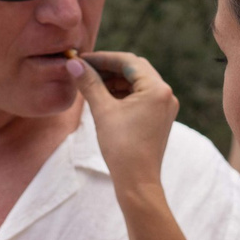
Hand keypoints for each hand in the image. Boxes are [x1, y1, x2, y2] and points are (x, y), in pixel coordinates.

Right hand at [67, 51, 177, 194]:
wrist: (137, 181)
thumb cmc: (122, 147)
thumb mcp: (102, 111)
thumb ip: (89, 84)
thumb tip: (74, 64)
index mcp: (157, 88)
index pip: (128, 61)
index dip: (102, 58)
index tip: (81, 60)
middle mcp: (165, 94)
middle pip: (134, 69)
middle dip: (108, 68)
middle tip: (84, 69)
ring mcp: (164, 106)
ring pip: (136, 83)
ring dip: (113, 81)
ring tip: (89, 84)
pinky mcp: (159, 117)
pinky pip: (139, 96)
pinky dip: (121, 94)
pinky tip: (102, 97)